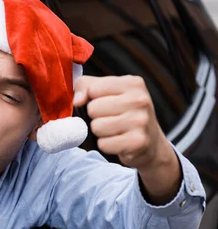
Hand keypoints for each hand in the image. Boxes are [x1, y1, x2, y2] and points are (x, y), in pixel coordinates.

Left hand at [73, 74, 181, 203]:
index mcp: (133, 83)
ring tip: (115, 131)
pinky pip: (104, 144)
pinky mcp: (138, 142)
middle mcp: (140, 100)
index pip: (93, 89)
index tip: (105, 104)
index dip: (92, 99)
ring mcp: (141, 121)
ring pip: (96, 127)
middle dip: (96, 117)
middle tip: (111, 120)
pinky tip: (119, 142)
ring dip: (100, 133)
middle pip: (93, 109)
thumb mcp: (108, 92)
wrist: (150, 143)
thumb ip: (86, 86)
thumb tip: (77, 100)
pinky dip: (107, 146)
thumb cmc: (124, 113)